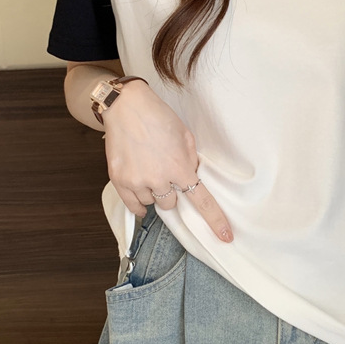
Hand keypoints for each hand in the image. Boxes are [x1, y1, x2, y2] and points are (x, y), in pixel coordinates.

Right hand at [101, 80, 233, 242]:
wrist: (126, 107)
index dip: (215, 220)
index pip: (201, 201)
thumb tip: (190, 175)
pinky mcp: (119, 180)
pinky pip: (133, 205)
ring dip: (152, 192)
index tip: (225, 236)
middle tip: (163, 172)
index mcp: (179, 167)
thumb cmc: (158, 117)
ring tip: (147, 169)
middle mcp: (159, 179)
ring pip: (151, 203)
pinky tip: (140, 191)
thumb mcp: (185, 136)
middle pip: (170, 203)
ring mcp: (137, 181)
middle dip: (170, 191)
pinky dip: (138, 202)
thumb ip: (190, 160)